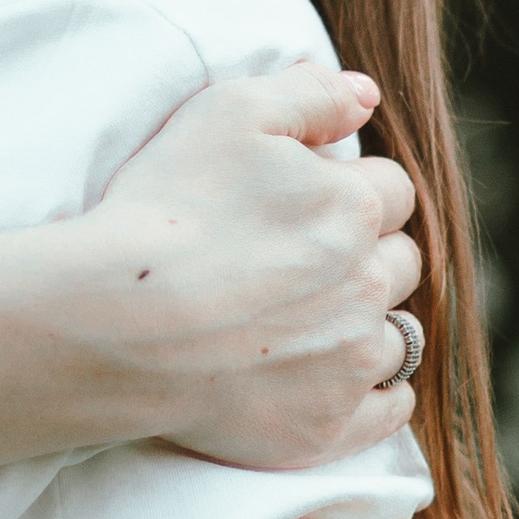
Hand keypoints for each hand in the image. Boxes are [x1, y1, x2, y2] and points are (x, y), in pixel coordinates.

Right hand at [93, 65, 421, 470]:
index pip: (391, 189)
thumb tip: (367, 95)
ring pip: (400, 336)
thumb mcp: (229, 113)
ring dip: (371, 323)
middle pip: (402, 262)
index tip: (308, 203)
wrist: (116, 322)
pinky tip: (338, 378)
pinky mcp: (327, 425)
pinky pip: (390, 409)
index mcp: (355, 207)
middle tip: (309, 261)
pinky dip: (375, 394)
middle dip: (369, 254)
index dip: (352, 188)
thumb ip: (309, 93)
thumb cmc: (164, 210)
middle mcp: (369, 285)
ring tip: (315, 322)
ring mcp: (352, 362)